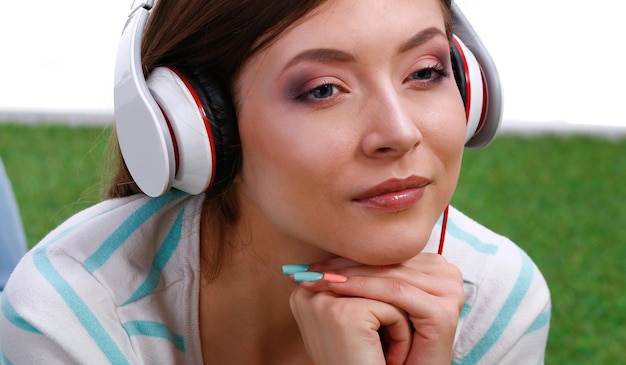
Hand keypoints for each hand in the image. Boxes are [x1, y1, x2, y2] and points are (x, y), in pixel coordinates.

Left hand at [288, 254, 463, 363]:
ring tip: (314, 278)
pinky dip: (362, 289)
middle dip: (343, 266)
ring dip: (347, 275)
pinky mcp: (444, 310)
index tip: (310, 262)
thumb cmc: (378, 346)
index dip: (347, 257)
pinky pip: (396, 292)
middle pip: (386, 263)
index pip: (385, 255)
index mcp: (432, 266)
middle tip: (306, 268)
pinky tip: (334, 289)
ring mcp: (450, 290)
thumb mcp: (368, 302)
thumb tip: (314, 254)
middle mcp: (446, 273)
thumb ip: (359, 272)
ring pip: (389, 275)